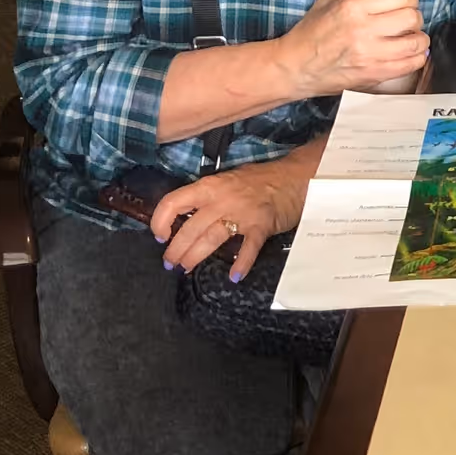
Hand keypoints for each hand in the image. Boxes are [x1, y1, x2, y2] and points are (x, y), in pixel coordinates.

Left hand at [152, 151, 310, 279]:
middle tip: (170, 263)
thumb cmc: (261, 180)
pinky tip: (234, 276)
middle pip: (190, 228)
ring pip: (211, 239)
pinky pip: (248, 248)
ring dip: (195, 257)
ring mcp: (242, 214)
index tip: (159, 236)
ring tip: (186, 269)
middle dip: (176, 249)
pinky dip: (242, 264)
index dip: (161, 221)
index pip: (174, 202)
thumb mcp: (228, 181)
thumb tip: (189, 217)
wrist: (296, 178)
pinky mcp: (261, 227)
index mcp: (210, 186)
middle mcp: (221, 200)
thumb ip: (209, 198)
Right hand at [275, 0, 428, 97]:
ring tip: (411, 37)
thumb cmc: (309, 35)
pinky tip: (409, 53)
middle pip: (412, 18)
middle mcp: (365, 30)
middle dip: (414, 16)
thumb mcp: (327, 3)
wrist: (296, 67)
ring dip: (418, 37)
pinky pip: (411, 64)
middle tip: (408, 19)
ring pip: (417, 42)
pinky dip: (417, 57)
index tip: (405, 1)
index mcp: (353, 8)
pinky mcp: (376, 74)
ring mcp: (372, 55)